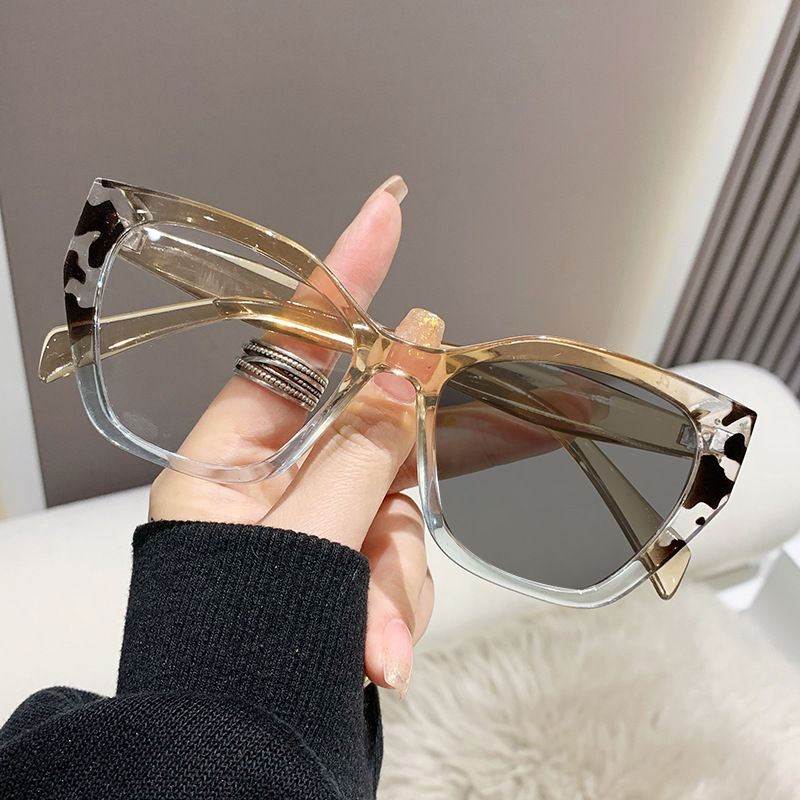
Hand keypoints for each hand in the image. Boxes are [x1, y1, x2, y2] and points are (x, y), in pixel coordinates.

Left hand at [150, 176, 430, 696]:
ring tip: (374, 642)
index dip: (341, 280)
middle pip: (364, 440)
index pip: (290, 346)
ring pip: (393, 510)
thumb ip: (360, 456)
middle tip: (390, 508)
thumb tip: (407, 374)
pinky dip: (397, 607)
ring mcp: (317, 526)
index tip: (382, 216)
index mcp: (224, 466)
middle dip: (390, 487)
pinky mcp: (349, 568)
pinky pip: (395, 563)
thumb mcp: (293, 545)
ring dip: (393, 578)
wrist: (235, 756)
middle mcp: (272, 487)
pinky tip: (381, 655)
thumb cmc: (228, 654)